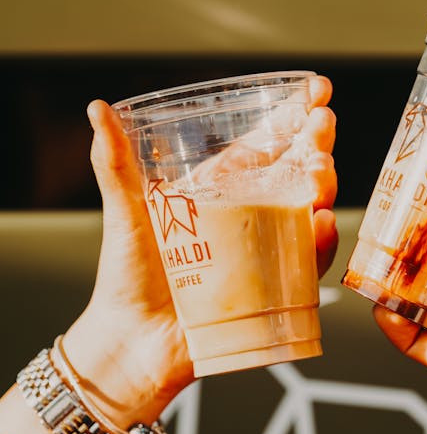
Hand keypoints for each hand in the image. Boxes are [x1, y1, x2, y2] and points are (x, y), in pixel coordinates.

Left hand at [63, 77, 337, 428]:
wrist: (131, 342)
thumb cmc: (126, 277)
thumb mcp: (123, 211)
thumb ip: (114, 162)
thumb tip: (97, 108)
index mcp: (220, 190)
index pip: (265, 144)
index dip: (293, 117)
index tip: (316, 91)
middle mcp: (250, 217)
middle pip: (296, 171)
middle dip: (317, 144)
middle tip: (323, 125)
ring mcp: (267, 252)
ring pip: (309, 211)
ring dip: (323, 187)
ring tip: (320, 172)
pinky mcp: (276, 289)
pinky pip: (307, 263)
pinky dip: (319, 243)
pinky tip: (320, 223)